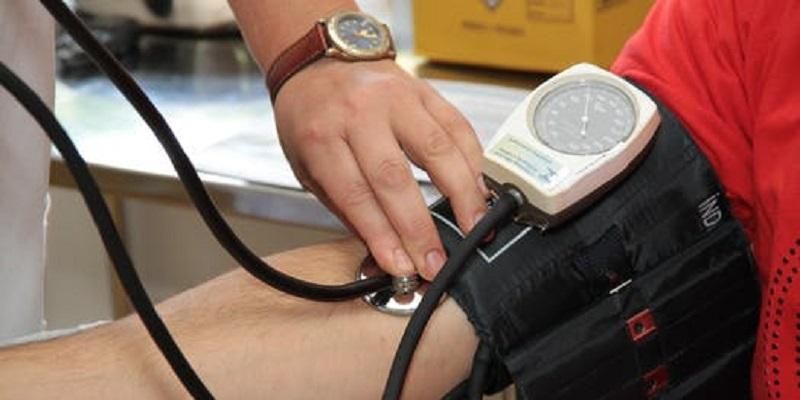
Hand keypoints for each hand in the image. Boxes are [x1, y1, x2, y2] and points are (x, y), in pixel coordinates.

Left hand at [273, 59, 488, 279]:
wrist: (318, 61)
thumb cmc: (311, 116)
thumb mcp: (306, 165)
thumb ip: (344, 206)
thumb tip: (384, 249)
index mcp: (321, 136)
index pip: (355, 195)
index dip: (382, 236)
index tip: (401, 266)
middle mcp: (359, 113)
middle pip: (395, 178)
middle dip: (419, 228)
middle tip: (436, 261)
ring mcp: (395, 98)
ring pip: (436, 149)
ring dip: (461, 194)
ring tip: (475, 227)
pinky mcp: (424, 90)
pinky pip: (457, 125)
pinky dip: (473, 160)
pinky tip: (479, 188)